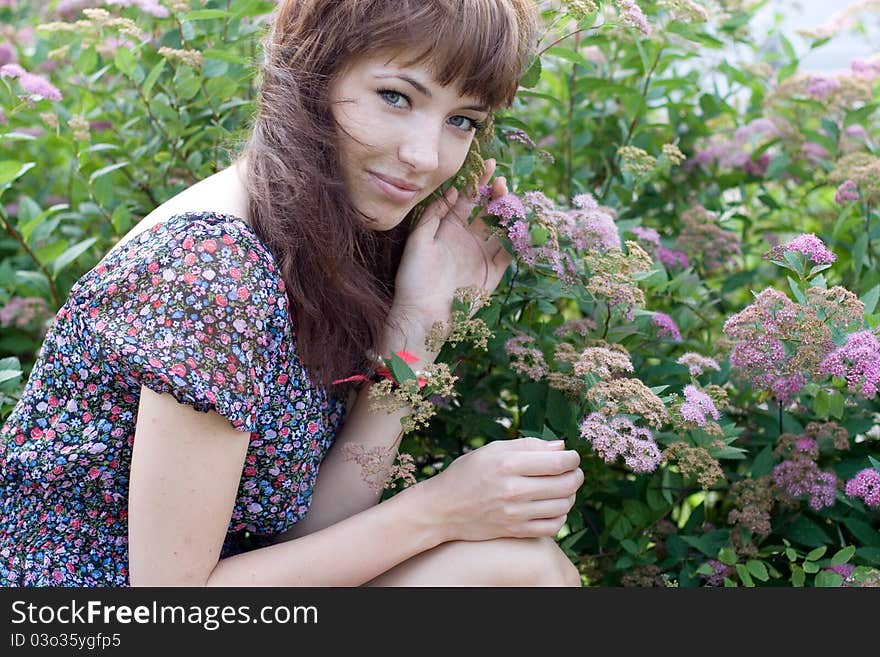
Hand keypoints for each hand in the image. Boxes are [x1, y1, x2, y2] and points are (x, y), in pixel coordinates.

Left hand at [388, 158, 512, 332]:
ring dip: (509, 212)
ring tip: (508, 200)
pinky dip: (517, 238)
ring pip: (503, 226)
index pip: (469, 198)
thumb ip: (435, 214)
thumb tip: (454, 190)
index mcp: (451, 227)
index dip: (480, 181)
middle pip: (489, 209)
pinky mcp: (494, 271)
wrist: (423, 313)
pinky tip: (519, 224)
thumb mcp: (419, 240)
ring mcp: (483, 253)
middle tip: (501, 183)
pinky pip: (510, 251)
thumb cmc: (414, 278)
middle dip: (497, 193)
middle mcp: (469, 237)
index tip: (489, 164)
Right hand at [418, 437, 583, 542]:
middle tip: (573, 471)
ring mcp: (515, 513)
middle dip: (576, 475)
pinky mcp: (515, 531)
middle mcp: (513, 490)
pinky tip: (553, 507)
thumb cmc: (467, 474)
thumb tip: (561, 446)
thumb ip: (527, 445)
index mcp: (508, 464)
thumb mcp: (492, 450)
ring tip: (562, 488)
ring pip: (563, 506)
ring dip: (570, 495)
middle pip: (565, 484)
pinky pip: (553, 526)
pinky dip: (560, 516)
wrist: (443, 509)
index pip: (558, 462)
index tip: (571, 457)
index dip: (572, 458)